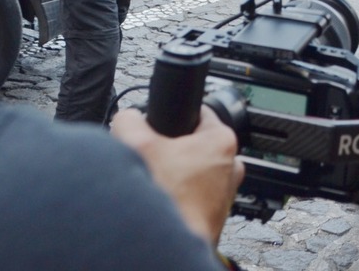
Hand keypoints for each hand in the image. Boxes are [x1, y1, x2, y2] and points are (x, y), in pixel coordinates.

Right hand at [111, 107, 243, 245]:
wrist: (169, 246)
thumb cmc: (167, 200)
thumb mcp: (136, 144)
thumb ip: (129, 120)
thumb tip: (128, 117)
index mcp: (221, 141)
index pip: (198, 113)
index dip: (172, 117)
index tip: (159, 128)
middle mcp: (230, 165)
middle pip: (193, 144)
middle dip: (170, 149)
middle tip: (152, 159)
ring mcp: (224, 191)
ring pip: (192, 170)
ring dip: (174, 174)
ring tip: (157, 181)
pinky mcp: (213, 212)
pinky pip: (193, 194)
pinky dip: (178, 194)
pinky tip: (163, 199)